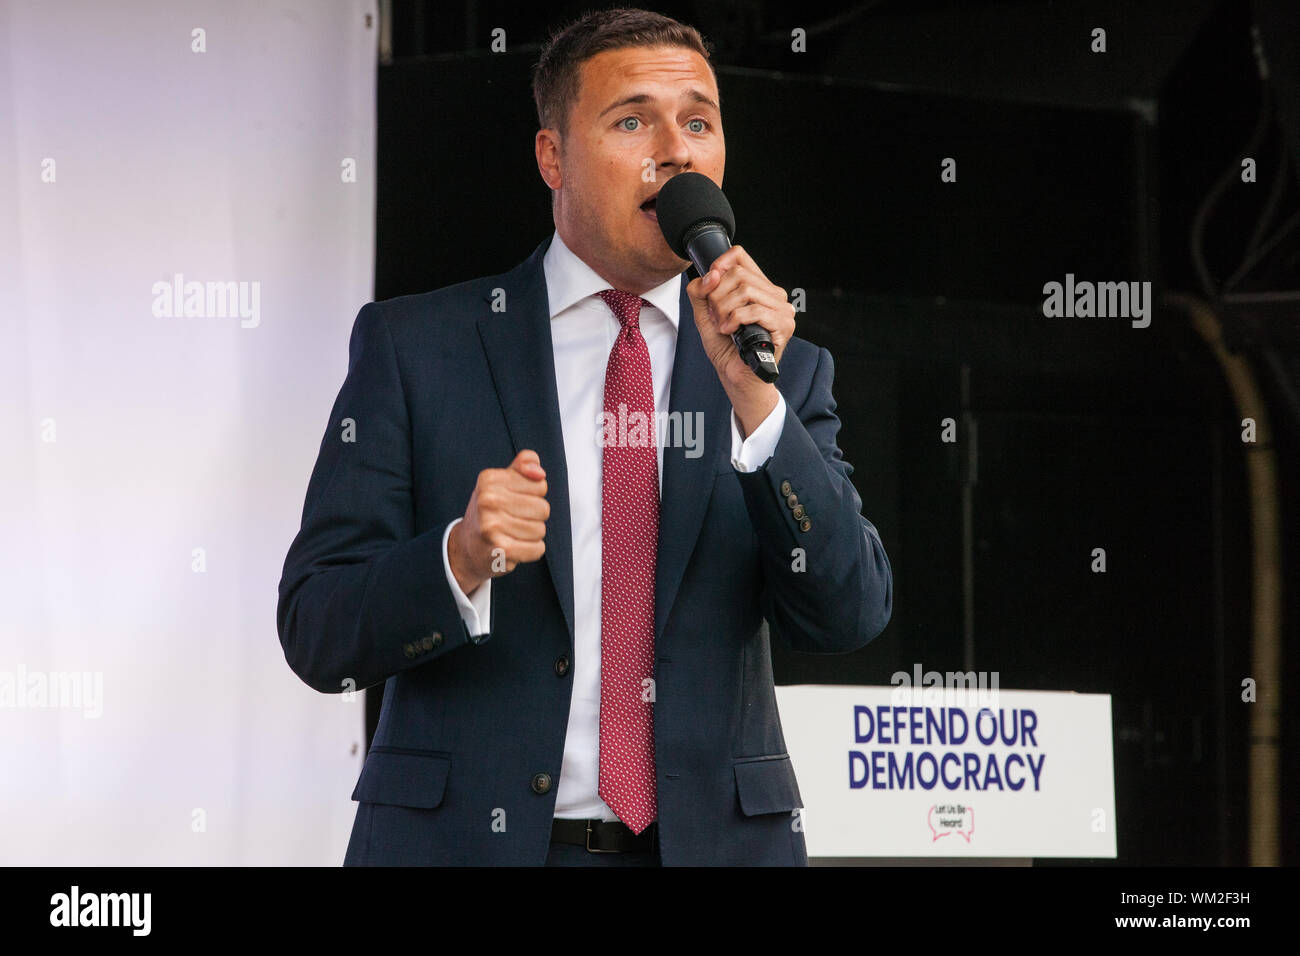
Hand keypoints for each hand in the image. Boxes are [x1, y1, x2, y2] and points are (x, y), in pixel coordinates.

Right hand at [448, 449, 548, 594]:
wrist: (467, 548)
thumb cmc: (490, 511)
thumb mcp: (502, 481)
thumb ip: (524, 464)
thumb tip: (539, 472)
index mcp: (489, 479)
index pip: (540, 485)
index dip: (533, 495)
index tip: (513, 500)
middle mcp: (487, 500)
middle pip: (543, 508)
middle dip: (533, 517)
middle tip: (512, 520)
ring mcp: (492, 525)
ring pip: (540, 530)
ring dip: (531, 535)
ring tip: (511, 534)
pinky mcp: (500, 549)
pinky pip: (537, 549)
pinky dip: (530, 551)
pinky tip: (514, 548)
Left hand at [686, 245, 794, 434]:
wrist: (736, 376)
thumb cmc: (726, 347)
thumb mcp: (705, 314)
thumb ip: (701, 291)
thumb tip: (711, 274)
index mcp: (758, 287)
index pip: (740, 256)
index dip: (720, 264)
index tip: (710, 282)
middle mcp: (773, 294)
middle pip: (738, 274)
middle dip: (717, 297)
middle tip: (716, 317)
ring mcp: (782, 308)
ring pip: (746, 290)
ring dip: (724, 310)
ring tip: (723, 326)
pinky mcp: (784, 325)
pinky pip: (754, 310)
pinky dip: (735, 320)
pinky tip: (731, 332)